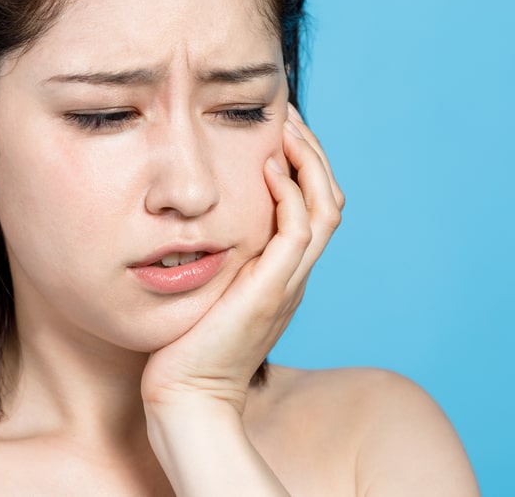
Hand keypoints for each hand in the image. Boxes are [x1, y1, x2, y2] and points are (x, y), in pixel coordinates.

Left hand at [140, 104, 343, 414]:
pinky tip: (266, 167)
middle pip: (329, 200)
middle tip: (288, 115)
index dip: (303, 166)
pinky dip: (291, 193)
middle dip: (312, 153)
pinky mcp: (272, 291)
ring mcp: (288, 283)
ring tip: (285, 127)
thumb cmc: (185, 349)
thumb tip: (191, 225)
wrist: (186, 399)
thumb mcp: (206, 292)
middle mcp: (294, 275)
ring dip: (308, 161)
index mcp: (283, 274)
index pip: (313, 208)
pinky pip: (299, 230)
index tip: (277, 131)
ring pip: (324, 208)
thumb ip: (216, 261)